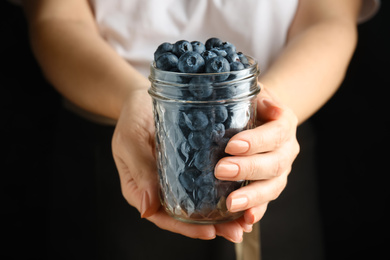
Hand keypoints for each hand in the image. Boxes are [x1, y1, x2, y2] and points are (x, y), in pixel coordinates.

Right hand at [111, 90, 247, 242]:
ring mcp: (180, 175)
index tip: (209, 232)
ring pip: (202, 201)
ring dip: (225, 211)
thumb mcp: (131, 141)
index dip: (186, 228)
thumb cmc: (132, 118)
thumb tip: (147, 209)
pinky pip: (209, 179)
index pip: (164, 216)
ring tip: (248, 218)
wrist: (143, 98)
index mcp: (144, 188)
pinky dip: (227, 187)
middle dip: (214, 225)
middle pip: (188, 214)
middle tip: (238, 230)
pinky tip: (245, 189)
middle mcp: (164, 187)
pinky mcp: (193, 162)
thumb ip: (140, 170)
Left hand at [214, 84, 299, 226]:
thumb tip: (224, 92)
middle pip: (275, 163)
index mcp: (283, 122)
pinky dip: (257, 211)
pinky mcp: (270, 185)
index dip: (256, 141)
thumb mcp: (248, 90)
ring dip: (253, 197)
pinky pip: (267, 201)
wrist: (264, 115)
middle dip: (248, 169)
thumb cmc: (250, 101)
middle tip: (221, 170)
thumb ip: (240, 90)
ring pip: (274, 187)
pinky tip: (245, 221)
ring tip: (231, 204)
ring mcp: (281, 170)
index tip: (231, 145)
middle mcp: (287, 148)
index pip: (275, 133)